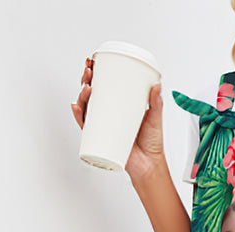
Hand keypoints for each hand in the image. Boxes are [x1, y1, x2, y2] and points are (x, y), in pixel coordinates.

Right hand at [71, 58, 165, 181]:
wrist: (149, 165)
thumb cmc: (152, 143)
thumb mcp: (155, 118)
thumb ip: (156, 102)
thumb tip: (157, 84)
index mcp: (118, 106)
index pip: (103, 86)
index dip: (95, 73)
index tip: (93, 62)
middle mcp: (108, 116)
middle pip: (91, 94)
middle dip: (86, 80)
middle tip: (89, 72)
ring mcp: (103, 127)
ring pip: (86, 108)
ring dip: (82, 95)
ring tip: (88, 88)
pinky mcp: (101, 140)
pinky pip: (86, 127)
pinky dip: (79, 116)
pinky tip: (76, 107)